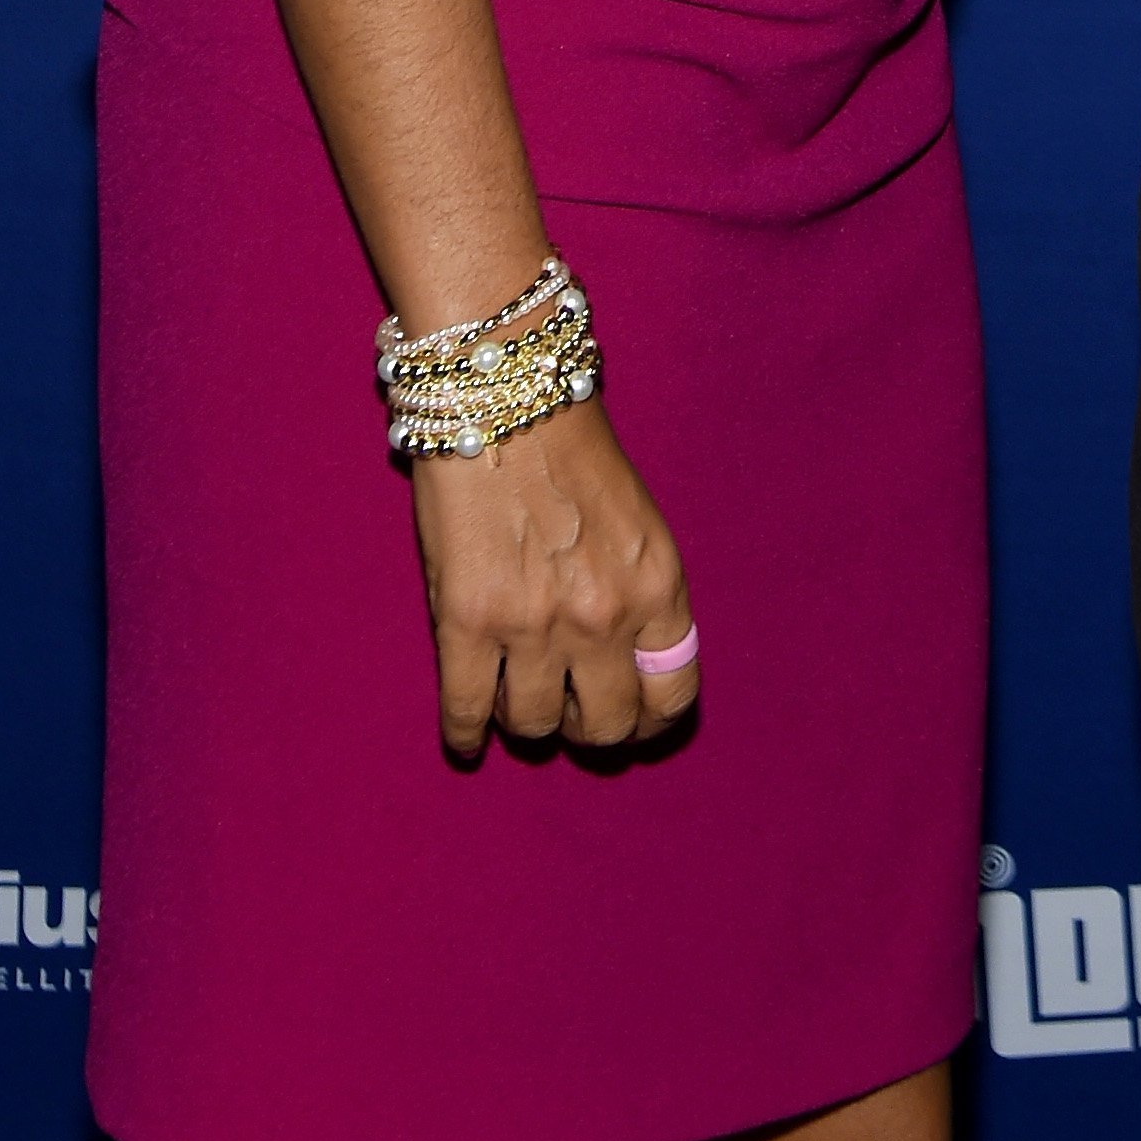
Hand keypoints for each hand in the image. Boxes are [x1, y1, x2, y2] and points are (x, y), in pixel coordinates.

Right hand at [411, 398, 698, 761]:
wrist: (506, 402)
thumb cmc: (574, 454)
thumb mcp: (642, 526)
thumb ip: (643, 599)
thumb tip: (632, 668)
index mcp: (659, 588)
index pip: (673, 695)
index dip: (651, 721)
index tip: (633, 722)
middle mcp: (605, 617)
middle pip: (608, 726)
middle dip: (590, 729)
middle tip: (572, 714)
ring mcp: (535, 625)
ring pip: (537, 725)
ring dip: (529, 722)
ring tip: (517, 703)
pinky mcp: (467, 623)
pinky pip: (468, 712)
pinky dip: (467, 735)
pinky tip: (468, 738)